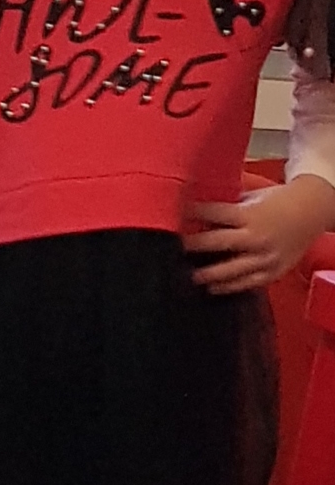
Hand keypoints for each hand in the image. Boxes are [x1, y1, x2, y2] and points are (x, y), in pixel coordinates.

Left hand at [185, 176, 334, 293]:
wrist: (311, 212)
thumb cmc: (275, 202)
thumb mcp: (250, 196)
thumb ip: (226, 205)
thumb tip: (192, 205)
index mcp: (248, 214)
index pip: (213, 213)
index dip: (191, 214)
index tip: (172, 218)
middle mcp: (256, 236)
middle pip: (218, 243)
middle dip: (194, 246)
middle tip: (174, 249)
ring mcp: (265, 256)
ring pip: (232, 269)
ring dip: (209, 274)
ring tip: (190, 277)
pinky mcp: (273, 271)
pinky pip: (248, 283)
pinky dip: (229, 287)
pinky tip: (213, 288)